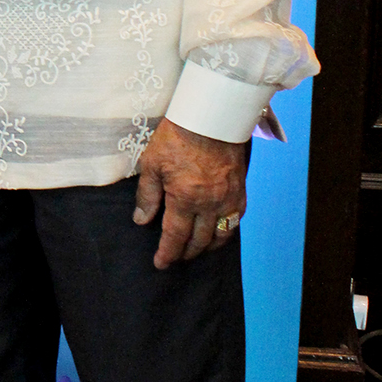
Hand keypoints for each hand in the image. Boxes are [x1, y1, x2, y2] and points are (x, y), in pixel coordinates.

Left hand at [132, 116, 247, 269]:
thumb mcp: (152, 163)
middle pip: (199, 240)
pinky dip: (226, 231)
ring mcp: (228, 198)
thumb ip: (148, 195)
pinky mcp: (240, 190)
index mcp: (185, 199)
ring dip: (207, 247)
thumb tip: (141, 220)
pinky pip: (236, 220)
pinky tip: (219, 232)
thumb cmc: (177, 136)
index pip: (175, 236)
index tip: (161, 264)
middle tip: (176, 259)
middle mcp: (209, 204)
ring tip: (197, 250)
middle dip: (186, 253)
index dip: (167, 253)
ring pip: (221, 235)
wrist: (211, 117)